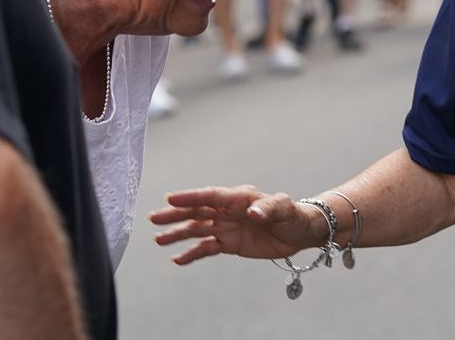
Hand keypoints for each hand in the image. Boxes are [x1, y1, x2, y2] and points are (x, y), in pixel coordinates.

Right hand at [149, 186, 321, 265]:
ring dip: (178, 234)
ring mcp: (227, 227)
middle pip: (197, 211)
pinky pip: (207, 248)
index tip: (170, 199)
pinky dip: (192, 254)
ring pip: (197, 229)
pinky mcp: (229, 244)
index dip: (191, 197)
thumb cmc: (293, 215)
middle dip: (176, 215)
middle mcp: (228, 210)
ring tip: (158, 240)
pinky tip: (177, 259)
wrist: (300, 232)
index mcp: (239, 198)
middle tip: (154, 219)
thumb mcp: (285, 208)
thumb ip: (268, 208)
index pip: (211, 196)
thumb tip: (252, 213)